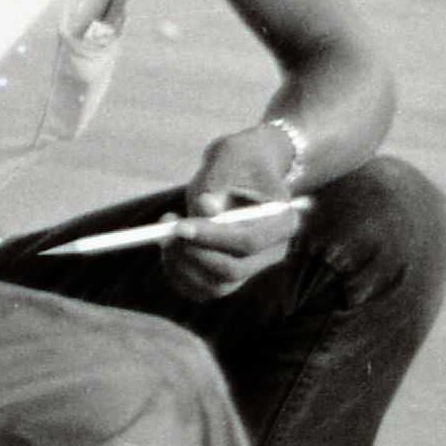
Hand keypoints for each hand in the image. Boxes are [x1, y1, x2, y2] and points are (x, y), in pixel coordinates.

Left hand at [166, 127, 302, 300]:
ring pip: (215, 286)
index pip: (248, 242)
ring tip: (163, 231)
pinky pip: (202, 289)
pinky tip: (166, 248)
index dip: (212, 237)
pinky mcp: (230, 275)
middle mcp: (273, 251)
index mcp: (283, 221)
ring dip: (181, 265)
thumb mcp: (230, 156)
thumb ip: (217, 182)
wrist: (246, 168)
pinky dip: (178, 275)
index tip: (179, 226)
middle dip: (192, 254)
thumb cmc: (240, 158)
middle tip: (164, 231)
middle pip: (233, 270)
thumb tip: (206, 209)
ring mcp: (252, 267)